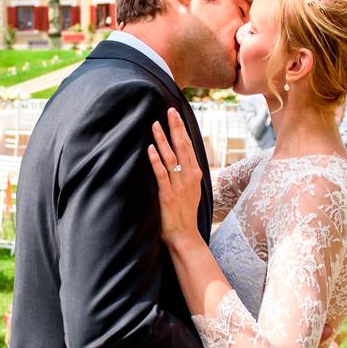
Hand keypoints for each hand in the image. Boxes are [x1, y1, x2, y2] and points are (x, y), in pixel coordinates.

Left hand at [147, 109, 202, 246]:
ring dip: (163, 140)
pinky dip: (156, 161)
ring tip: (155, 125)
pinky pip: (161, 175)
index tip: (176, 114)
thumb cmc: (184, 213)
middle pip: (182, 147)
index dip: (182, 129)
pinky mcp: (167, 196)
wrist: (185, 236)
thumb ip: (186, 174)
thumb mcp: (191, 190)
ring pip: (171, 158)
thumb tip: (178, 157)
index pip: (188, 146)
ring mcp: (179, 186)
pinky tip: (151, 149)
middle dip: (175, 128)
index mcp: (195, 174)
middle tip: (169, 111)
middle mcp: (189, 178)